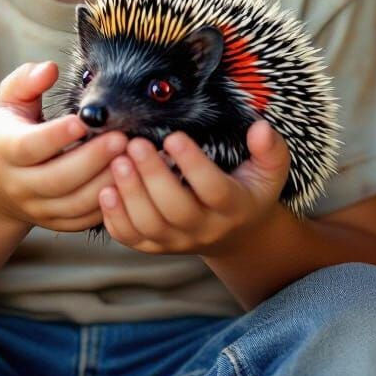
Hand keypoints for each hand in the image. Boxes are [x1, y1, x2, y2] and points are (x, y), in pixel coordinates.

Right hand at [0, 61, 127, 231]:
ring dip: (106, 182)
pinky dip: (109, 204)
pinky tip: (129, 181)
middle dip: (93, 159)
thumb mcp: (9, 100)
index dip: (56, 135)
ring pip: (75, 204)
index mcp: (5, 149)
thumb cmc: (10, 130)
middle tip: (123, 138)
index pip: (29, 146)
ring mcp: (38, 208)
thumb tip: (50, 69)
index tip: (84, 120)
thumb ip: (27, 81)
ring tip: (132, 159)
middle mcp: (19, 184)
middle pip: (57, 179)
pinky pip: (84, 220)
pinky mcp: (56, 223)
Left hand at [98, 119, 290, 254]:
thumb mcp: (269, 171)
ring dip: (130, 194)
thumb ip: (270, 149)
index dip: (194, 165)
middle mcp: (205, 229)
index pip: (215, 190)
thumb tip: (260, 128)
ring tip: (117, 161)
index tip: (175, 136)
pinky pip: (132, 240)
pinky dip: (114, 219)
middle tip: (135, 144)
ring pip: (150, 226)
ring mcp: (177, 242)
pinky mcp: (155, 247)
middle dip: (153, 177)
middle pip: (176, 210)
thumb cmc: (248, 189)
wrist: (235, 233)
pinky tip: (105, 191)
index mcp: (234, 207)